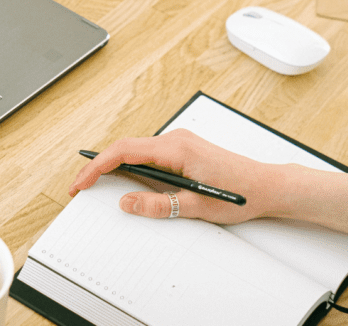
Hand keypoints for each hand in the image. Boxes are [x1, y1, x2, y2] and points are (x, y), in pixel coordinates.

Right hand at [68, 129, 282, 224]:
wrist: (267, 186)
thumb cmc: (240, 193)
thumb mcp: (195, 206)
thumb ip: (158, 205)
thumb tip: (126, 203)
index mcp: (176, 148)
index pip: (124, 151)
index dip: (97, 166)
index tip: (81, 182)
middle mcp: (176, 140)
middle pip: (125, 148)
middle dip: (99, 167)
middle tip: (80, 187)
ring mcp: (179, 144)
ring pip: (135, 151)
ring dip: (114, 166)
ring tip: (95, 184)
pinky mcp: (182, 150)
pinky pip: (148, 155)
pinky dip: (130, 166)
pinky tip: (123, 180)